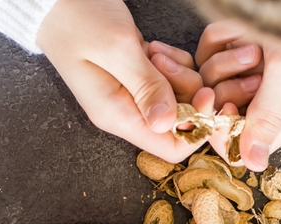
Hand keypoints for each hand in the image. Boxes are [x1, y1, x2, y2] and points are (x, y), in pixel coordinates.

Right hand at [37, 0, 205, 162]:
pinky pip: (174, 78)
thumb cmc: (76, 17)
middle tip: (162, 61)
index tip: (204, 96)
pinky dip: (173, 61)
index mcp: (117, 116)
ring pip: (181, 97)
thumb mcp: (115, 49)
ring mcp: (134, 94)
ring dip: (179, 72)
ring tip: (151, 50)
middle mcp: (127, 112)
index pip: (171, 149)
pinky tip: (151, 46)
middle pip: (182, 122)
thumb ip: (145, 86)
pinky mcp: (140, 76)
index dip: (197, 128)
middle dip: (187, 91)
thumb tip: (166, 124)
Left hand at [195, 20, 280, 170]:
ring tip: (255, 44)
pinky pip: (209, 51)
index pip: (239, 146)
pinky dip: (221, 37)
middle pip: (220, 112)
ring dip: (225, 59)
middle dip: (228, 86)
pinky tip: (243, 30)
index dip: (223, 130)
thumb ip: (268, 117)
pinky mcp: (236, 50)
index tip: (226, 104)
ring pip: (210, 80)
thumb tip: (254, 165)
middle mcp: (264, 101)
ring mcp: (248, 74)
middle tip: (255, 62)